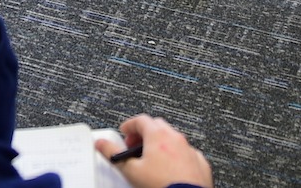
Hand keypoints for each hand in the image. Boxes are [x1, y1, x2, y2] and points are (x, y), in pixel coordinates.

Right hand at [95, 115, 212, 187]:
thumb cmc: (162, 185)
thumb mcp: (131, 171)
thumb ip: (113, 154)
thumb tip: (101, 144)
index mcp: (158, 135)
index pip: (141, 120)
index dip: (130, 125)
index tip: (124, 132)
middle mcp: (176, 138)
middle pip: (157, 126)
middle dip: (144, 133)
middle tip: (134, 145)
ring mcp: (189, 150)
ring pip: (173, 139)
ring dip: (160, 144)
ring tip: (150, 159)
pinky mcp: (199, 163)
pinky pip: (185, 153)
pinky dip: (175, 156)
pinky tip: (170, 168)